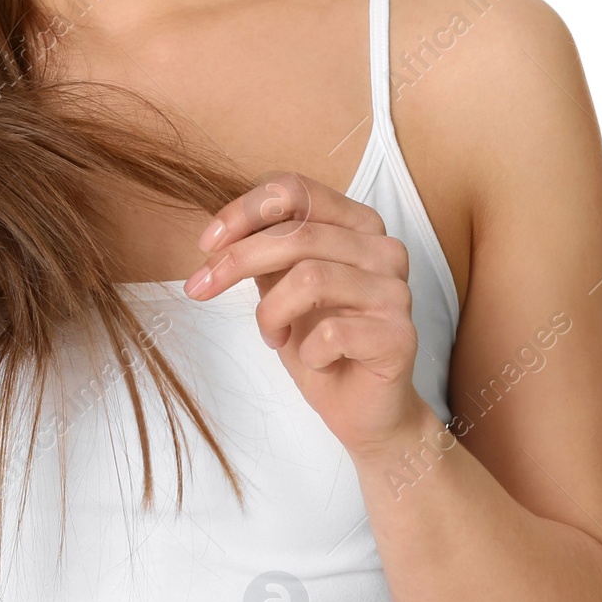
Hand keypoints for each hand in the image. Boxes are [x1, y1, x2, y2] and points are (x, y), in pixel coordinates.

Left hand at [185, 171, 433, 457]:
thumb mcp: (280, 286)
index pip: (297, 190)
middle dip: (238, 261)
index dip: (244, 211)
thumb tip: (220, 236)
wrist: (364, 411)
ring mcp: (396, 292)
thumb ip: (263, 251)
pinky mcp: (400, 336)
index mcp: (357, 224)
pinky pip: (332, 331)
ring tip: (272, 335)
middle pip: (298, 233)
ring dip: (271, 313)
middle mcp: (384, 249)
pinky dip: (305, 350)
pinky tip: (314, 361)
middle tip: (202, 288)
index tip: (207, 244)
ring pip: (311, 278)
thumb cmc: (321, 343)